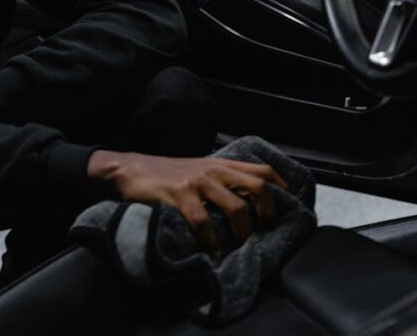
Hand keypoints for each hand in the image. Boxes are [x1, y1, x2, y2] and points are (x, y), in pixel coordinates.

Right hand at [88, 151, 286, 251]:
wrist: (130, 169)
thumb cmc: (166, 174)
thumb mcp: (199, 170)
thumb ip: (220, 181)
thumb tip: (245, 203)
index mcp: (221, 165)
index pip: (263, 171)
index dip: (281, 189)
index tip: (286, 209)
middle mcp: (214, 171)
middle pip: (258, 187)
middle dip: (268, 213)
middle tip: (265, 232)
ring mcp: (198, 183)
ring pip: (236, 207)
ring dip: (243, 232)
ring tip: (241, 247)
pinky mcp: (179, 196)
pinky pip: (203, 221)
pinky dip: (212, 241)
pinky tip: (213, 253)